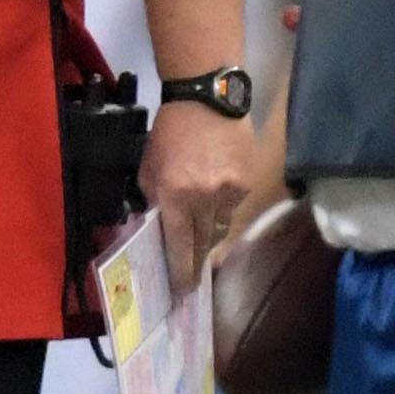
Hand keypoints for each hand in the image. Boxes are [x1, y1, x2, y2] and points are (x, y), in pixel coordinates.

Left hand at [140, 102, 252, 292]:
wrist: (208, 101)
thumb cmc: (170, 133)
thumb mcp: (148, 168)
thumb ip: (153, 199)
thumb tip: (159, 227)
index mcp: (174, 195)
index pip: (177, 245)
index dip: (179, 272)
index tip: (179, 292)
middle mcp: (204, 199)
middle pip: (202, 245)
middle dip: (194, 263)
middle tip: (189, 281)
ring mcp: (229, 192)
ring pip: (219, 230)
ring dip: (208, 239)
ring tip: (200, 246)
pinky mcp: (247, 184)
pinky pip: (232, 210)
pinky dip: (221, 212)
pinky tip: (213, 205)